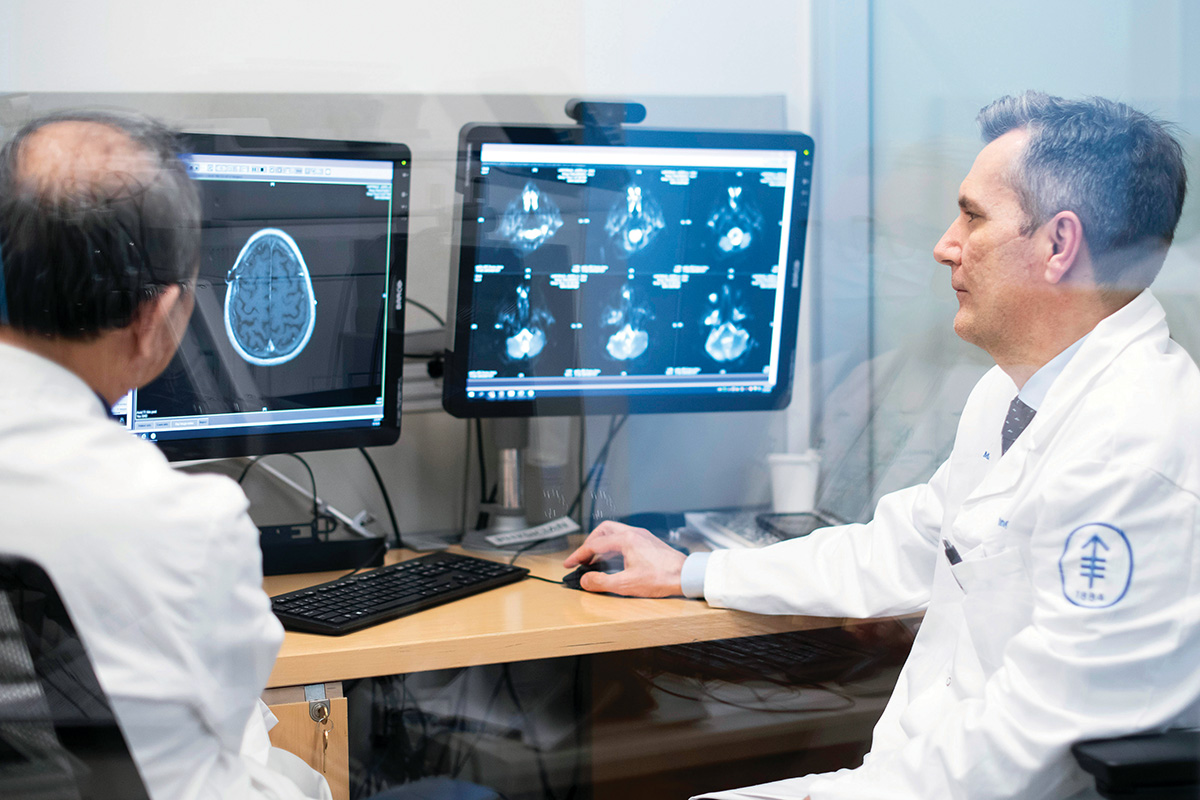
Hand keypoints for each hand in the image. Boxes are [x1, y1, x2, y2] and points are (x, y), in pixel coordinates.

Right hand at [563, 521, 687, 596]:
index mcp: (626, 540)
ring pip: (614, 532)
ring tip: (595, 560)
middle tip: (581, 558)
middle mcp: (633, 533)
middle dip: (589, 543)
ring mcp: (642, 536)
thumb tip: (585, 580)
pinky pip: (624, 538)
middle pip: (603, 530)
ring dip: (601, 544)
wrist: (686, 575)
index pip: (595, 544)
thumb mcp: (626, 584)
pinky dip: (613, 546)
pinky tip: (613, 560)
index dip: (578, 555)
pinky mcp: (648, 542)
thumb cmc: (660, 578)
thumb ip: (602, 582)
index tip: (568, 564)